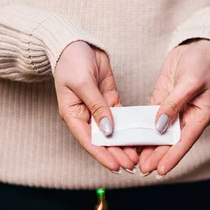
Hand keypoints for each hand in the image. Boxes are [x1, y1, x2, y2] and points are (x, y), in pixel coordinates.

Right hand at [54, 41, 138, 172]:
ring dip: (123, 144)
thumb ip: (97, 106)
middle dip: (116, 153)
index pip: (88, 141)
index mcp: (72, 114)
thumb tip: (109, 129)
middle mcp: (85, 115)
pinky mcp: (109, 100)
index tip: (116, 166)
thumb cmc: (71, 61)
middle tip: (132, 165)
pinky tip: (137, 137)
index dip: (102, 155)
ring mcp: (98, 108)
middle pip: (102, 140)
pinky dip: (128, 128)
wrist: (76, 42)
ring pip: (112, 132)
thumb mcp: (83, 83)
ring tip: (136, 157)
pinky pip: (120, 118)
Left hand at [138, 39, 209, 176]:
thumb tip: (160, 126)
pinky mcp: (162, 103)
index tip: (160, 170)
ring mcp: (174, 111)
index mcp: (200, 116)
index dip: (172, 157)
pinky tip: (134, 140)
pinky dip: (144, 130)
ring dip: (149, 147)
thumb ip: (174, 103)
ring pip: (160, 135)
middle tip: (142, 169)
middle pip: (171, 142)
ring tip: (136, 161)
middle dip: (157, 156)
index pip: (184, 141)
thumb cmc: (201, 63)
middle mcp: (187, 118)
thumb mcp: (190, 81)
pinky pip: (152, 121)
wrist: (198, 46)